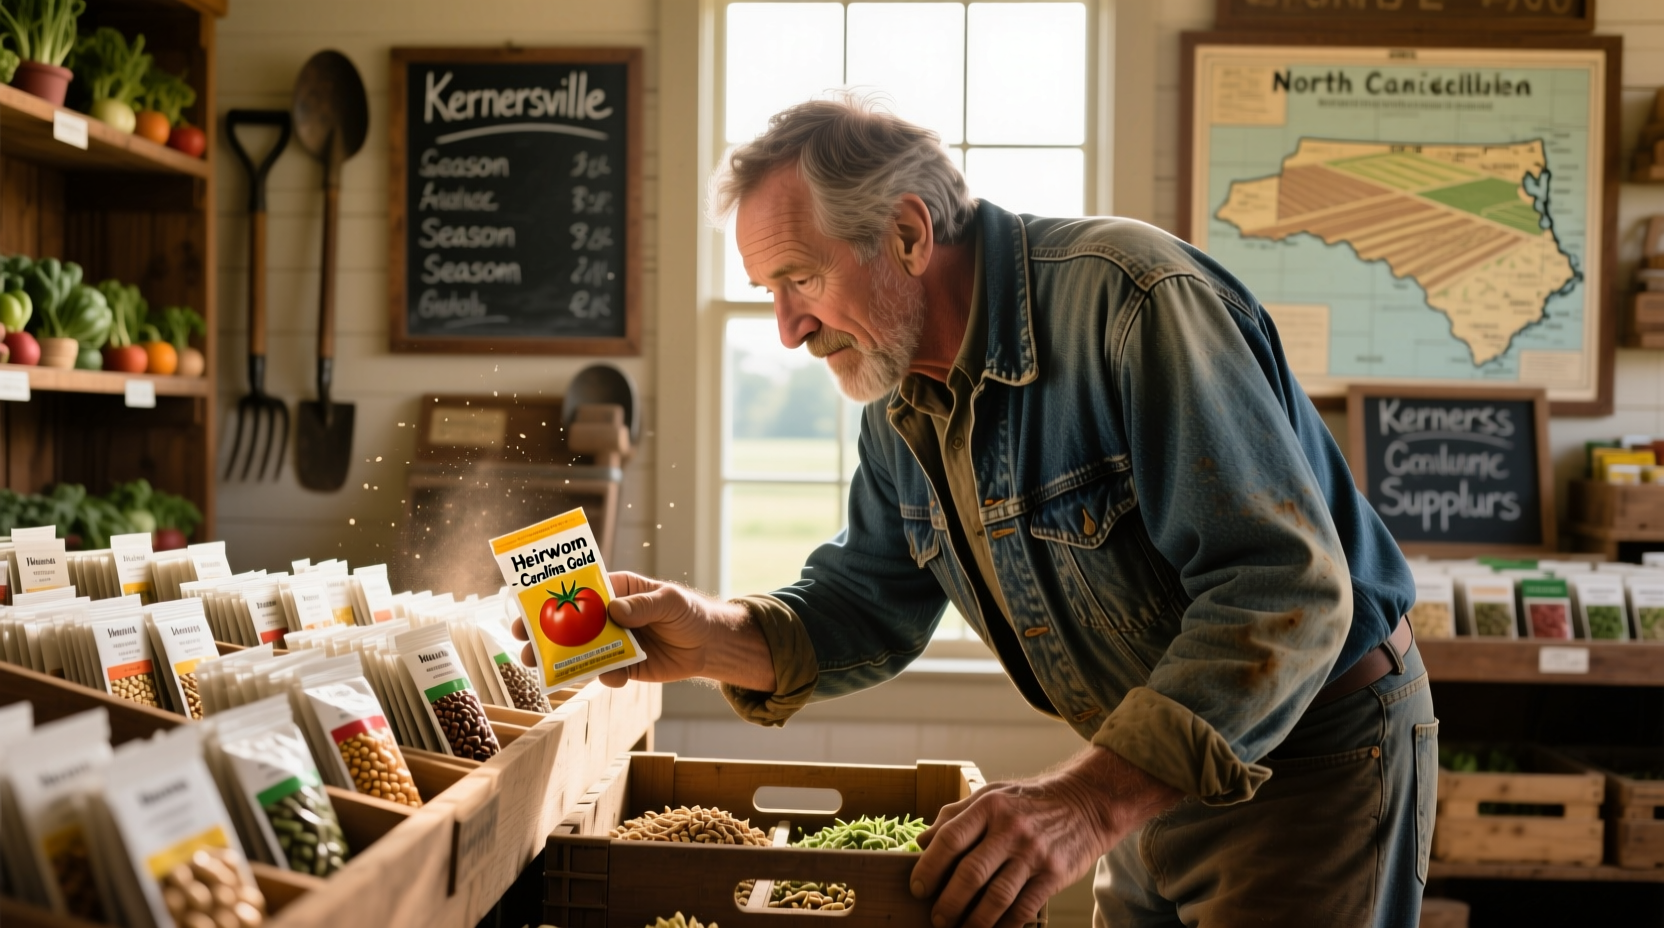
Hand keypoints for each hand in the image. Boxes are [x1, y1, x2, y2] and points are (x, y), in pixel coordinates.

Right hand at [511, 571, 775, 690]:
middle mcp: (609, 617)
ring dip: (561, 659)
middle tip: (523, 644)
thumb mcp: (669, 601)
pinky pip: (605, 672)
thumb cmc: (689, 612)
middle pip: (570, 624)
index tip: (529, 607)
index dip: (553, 598)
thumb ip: (642, 605)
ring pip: (580, 651)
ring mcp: (614, 643)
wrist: (709, 646)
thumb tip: (614, 610)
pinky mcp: (624, 667)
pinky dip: (603, 676)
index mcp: (616, 591)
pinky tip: (610, 676)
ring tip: (542, 668)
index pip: (580, 591)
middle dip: (544, 634)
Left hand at [910, 747, 1181, 927]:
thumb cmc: (1031, 801)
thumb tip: (922, 841)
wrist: (1087, 803)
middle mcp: (1011, 829)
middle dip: (948, 902)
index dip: (929, 868)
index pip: (950, 840)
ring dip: (974, 921)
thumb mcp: (992, 795)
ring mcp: (1034, 853)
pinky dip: (1006, 925)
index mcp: (989, 806)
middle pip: (971, 874)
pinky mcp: (1054, 874)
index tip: (918, 888)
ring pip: (996, 896)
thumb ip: (956, 816)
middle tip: (937, 918)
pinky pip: (1025, 907)